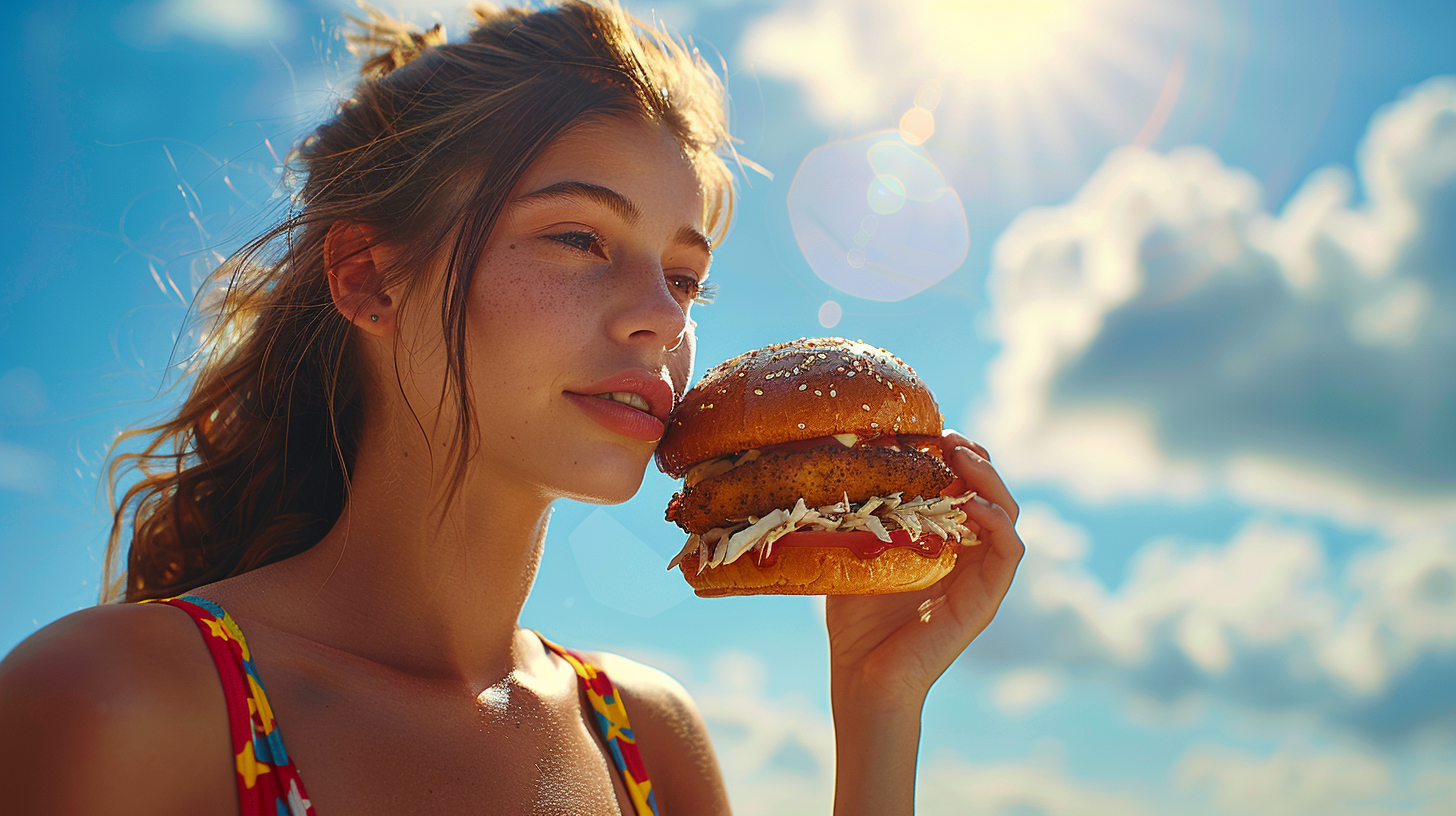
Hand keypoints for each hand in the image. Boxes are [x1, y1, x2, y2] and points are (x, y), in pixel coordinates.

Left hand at [824, 429, 1023, 706]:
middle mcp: (968, 554)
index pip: (962, 485)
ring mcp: (981, 576)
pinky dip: (998, 521)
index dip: (952, 454)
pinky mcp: (987, 598)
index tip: (927, 432)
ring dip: (989, 479)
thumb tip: (837, 460)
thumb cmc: (855, 619)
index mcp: (942, 540)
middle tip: (947, 436)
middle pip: (989, 491)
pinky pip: (1010, 551)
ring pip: (1007, 513)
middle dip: (974, 456)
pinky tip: (972, 504)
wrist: (863, 675)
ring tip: (962, 456)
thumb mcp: (853, 551)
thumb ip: (856, 513)